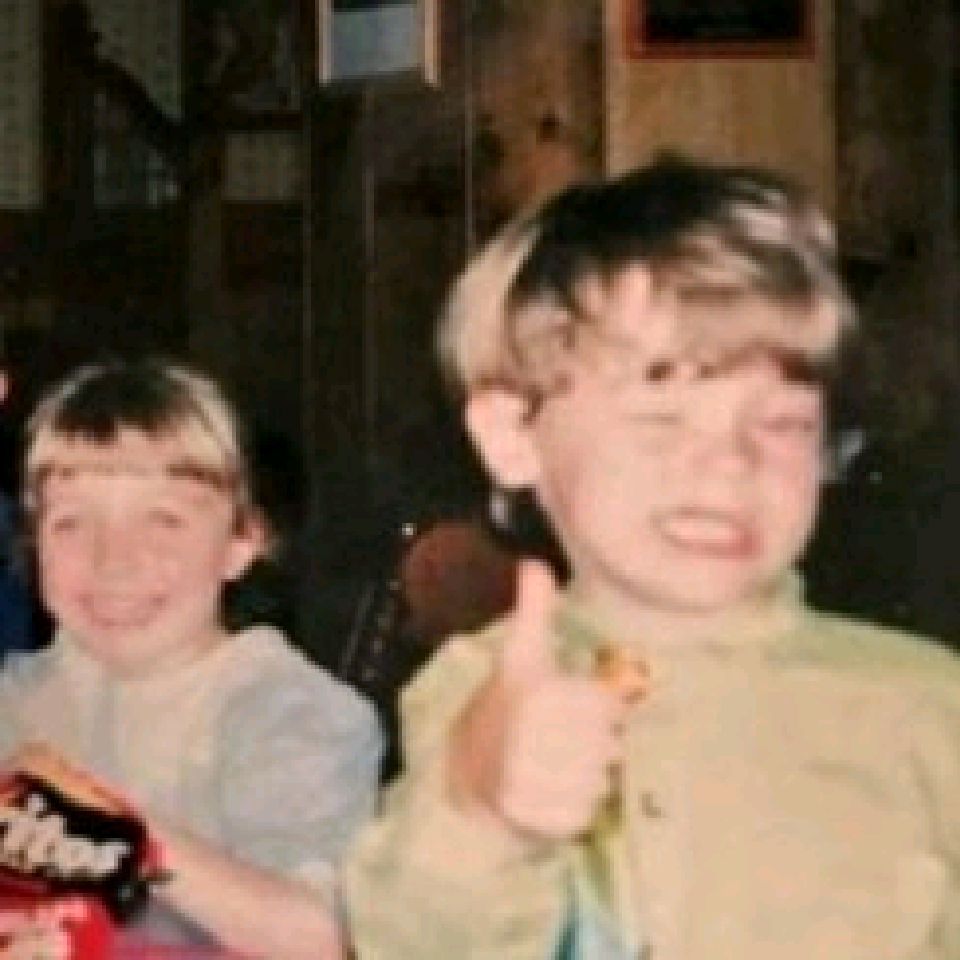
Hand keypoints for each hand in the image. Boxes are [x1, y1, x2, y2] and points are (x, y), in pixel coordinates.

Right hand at [449, 560, 627, 840]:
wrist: (466, 771)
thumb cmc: (507, 705)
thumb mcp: (521, 656)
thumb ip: (534, 611)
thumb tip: (534, 562)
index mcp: (536, 694)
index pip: (608, 707)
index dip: (595, 708)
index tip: (568, 708)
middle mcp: (533, 738)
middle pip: (609, 745)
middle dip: (593, 744)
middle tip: (561, 740)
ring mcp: (534, 783)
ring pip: (601, 780)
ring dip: (586, 776)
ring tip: (554, 766)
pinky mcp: (537, 820)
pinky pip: (587, 813)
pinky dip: (575, 808)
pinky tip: (550, 793)